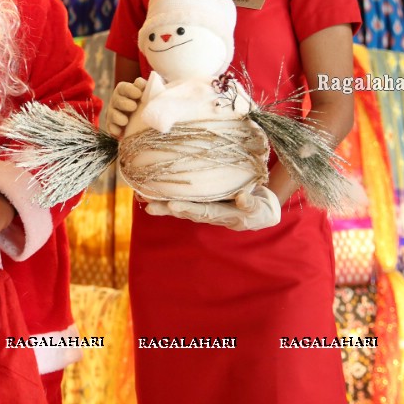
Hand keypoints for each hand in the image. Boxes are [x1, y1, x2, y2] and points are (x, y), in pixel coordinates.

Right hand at [106, 77, 146, 137]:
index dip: (130, 90)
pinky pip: (110, 127)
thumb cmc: (149, 103)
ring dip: (118, 117)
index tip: (139, 94)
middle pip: (117, 100)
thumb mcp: (150, 94)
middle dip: (124, 103)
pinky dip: (114, 129)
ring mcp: (113, 113)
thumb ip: (148, 88)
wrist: (144, 121)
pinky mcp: (112, 126)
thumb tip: (144, 84)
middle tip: (133, 107)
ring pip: (112, 113)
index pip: (124, 87)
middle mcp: (117, 100)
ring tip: (125, 121)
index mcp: (125, 90)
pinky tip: (119, 132)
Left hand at [151, 185, 280, 230]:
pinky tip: (149, 188)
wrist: (261, 211)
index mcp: (223, 215)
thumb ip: (252, 205)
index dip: (188, 209)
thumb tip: (242, 198)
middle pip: (186, 211)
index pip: (203, 211)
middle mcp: (210, 212)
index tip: (173, 206)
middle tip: (149, 206)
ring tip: (142, 198)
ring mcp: (205, 206)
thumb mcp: (261, 209)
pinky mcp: (204, 198)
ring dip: (162, 203)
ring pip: (181, 205)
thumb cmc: (261, 210)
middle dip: (167, 209)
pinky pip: (183, 197)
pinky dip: (167, 194)